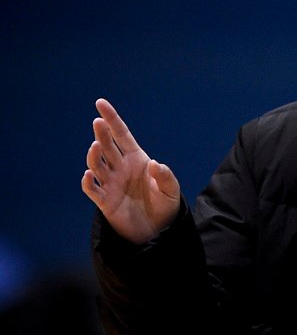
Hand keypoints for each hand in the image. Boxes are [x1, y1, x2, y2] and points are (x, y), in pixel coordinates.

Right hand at [81, 98, 179, 244]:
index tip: (100, 103)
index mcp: (137, 159)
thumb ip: (166, 177)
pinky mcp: (104, 200)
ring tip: (96, 146)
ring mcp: (111, 183)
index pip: (121, 135)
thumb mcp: (171, 191)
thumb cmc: (165, 207)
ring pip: (96, 164)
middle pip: (107, 146)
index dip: (111, 119)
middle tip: (98, 122)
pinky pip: (92, 188)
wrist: (157, 231)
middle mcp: (121, 168)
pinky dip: (88, 181)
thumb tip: (155, 165)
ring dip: (94, 155)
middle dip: (102, 133)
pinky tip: (89, 174)